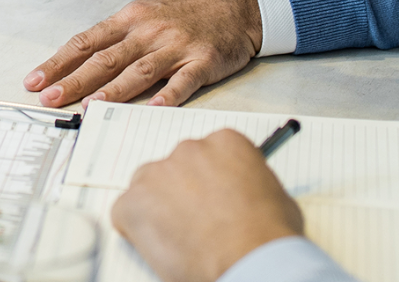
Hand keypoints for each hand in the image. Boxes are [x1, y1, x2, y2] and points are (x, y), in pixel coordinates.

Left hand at [23, 0, 260, 107]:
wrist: (239, 4)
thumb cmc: (189, 12)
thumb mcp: (150, 12)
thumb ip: (121, 37)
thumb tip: (82, 65)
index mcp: (133, 18)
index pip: (88, 41)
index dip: (59, 62)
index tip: (33, 81)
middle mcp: (151, 30)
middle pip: (107, 58)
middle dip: (75, 79)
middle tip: (50, 99)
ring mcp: (178, 46)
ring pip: (139, 70)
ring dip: (113, 90)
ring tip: (90, 107)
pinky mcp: (203, 60)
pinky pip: (183, 82)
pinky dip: (167, 97)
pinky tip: (153, 110)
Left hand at [112, 129, 302, 281]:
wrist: (250, 257)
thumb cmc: (267, 231)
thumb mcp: (273, 192)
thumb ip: (250, 182)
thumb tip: (243, 192)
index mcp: (225, 141)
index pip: (205, 156)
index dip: (205, 182)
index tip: (208, 200)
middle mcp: (190, 149)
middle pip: (175, 167)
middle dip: (180, 193)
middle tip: (191, 222)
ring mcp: (160, 172)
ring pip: (147, 186)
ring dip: (156, 208)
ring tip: (174, 238)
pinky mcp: (135, 201)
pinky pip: (125, 212)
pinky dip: (134, 229)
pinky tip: (156, 246)